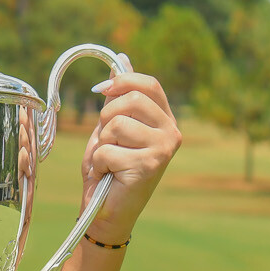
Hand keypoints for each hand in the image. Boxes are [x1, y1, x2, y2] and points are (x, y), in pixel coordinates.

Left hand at [81, 72, 182, 241]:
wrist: (106, 212)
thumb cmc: (109, 168)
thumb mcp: (111, 126)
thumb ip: (118, 96)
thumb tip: (120, 59)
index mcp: (164, 119)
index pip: (148, 84)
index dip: (121, 81)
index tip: (101, 91)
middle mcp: (171, 132)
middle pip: (131, 99)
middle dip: (106, 118)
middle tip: (106, 141)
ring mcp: (163, 149)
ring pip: (116, 124)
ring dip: (101, 144)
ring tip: (108, 161)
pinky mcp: (149, 165)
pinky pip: (108, 150)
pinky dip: (98, 164)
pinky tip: (108, 176)